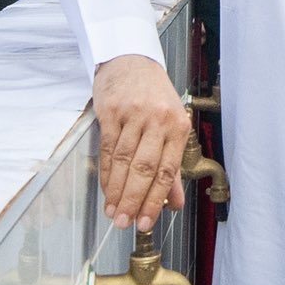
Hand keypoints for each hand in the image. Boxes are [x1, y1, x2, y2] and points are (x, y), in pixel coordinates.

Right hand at [93, 56, 191, 229]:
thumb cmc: (154, 96)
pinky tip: (106, 190)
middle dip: (133, 200)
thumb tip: (175, 203)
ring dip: (117, 191)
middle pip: (144, 169)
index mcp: (178, 126)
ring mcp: (133, 115)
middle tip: (125, 223)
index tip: (146, 222)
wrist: (130, 60)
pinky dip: (106, 173)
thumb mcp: (171, 126)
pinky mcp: (111, 111)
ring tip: (113, 212)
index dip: (155, 200)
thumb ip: (173, 167)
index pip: (167, 171)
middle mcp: (157, 120)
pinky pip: (107, 149)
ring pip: (123, 161)